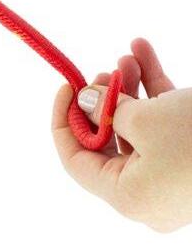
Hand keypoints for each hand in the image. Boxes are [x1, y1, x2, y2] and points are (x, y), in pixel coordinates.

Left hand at [52, 38, 191, 232]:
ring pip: (136, 125)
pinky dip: (154, 86)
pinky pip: (163, 119)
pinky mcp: (190, 155)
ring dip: (128, 85)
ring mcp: (171, 174)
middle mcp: (147, 192)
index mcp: (127, 196)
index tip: (66, 86)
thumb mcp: (143, 120)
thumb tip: (85, 101)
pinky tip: (143, 48)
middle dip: (102, 98)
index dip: (65, 121)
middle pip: (106, 140)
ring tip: (126, 56)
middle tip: (101, 72)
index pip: (76, 162)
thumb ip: (106, 109)